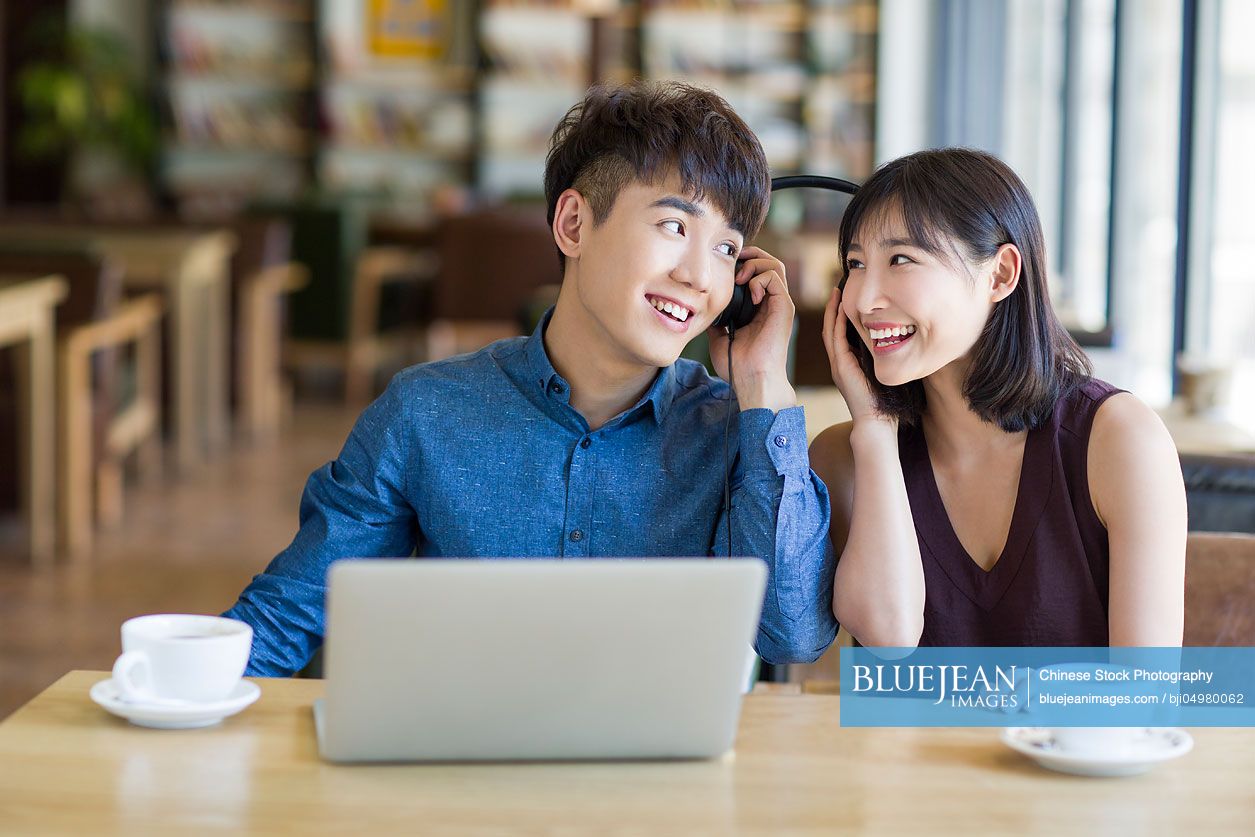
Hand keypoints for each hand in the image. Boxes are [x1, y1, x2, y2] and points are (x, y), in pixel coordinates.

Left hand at [707, 245, 795, 411]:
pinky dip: (759, 279)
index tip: (725, 265)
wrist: (751, 379)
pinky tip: (749, 294)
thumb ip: (717, 319)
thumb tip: (704, 306)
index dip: (743, 263)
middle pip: (769, 263)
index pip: (757, 273)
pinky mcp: (784, 307)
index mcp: (759, 307)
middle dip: (751, 255)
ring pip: (775, 265)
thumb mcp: (719, 335)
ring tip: (739, 278)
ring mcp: (779, 304)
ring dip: (755, 264)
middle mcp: (772, 303)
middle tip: (734, 261)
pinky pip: (775, 278)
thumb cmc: (737, 364)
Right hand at [821, 285, 886, 423]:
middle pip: (830, 329)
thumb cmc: (882, 404)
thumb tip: (895, 344)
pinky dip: (838, 323)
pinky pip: (836, 339)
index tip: (844, 299)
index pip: (839, 335)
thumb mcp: (880, 376)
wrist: (875, 423)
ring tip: (836, 293)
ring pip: (830, 331)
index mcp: (846, 365)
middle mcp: (838, 363)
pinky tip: (843, 309)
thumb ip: (881, 361)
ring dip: (833, 311)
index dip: (840, 316)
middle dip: (833, 309)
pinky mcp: (841, 367)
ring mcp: (838, 365)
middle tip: (836, 289)